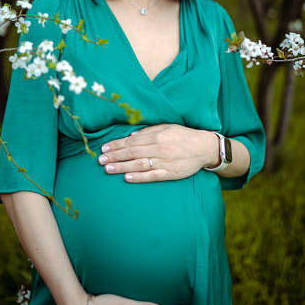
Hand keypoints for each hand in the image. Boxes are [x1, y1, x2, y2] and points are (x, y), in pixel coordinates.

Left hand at [98, 123, 218, 182]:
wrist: (204, 147)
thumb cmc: (184, 136)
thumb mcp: (167, 127)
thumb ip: (149, 131)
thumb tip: (132, 135)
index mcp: (157, 135)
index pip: (132, 141)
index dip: (117, 144)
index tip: (104, 148)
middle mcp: (159, 148)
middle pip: (132, 152)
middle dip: (115, 156)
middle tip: (100, 159)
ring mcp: (164, 161)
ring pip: (139, 164)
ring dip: (122, 166)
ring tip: (108, 168)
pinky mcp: (170, 173)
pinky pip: (152, 176)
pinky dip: (139, 177)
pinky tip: (127, 178)